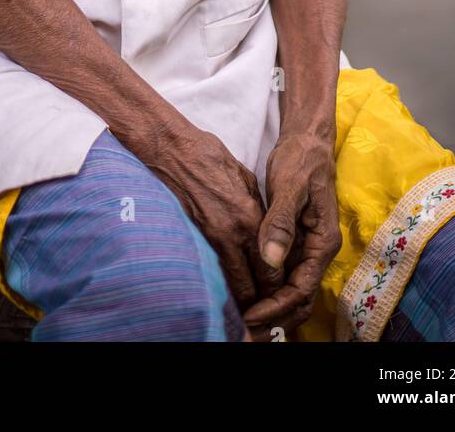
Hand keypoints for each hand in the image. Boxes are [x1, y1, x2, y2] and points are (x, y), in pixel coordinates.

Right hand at [150, 126, 279, 312]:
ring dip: (242, 294)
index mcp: (250, 217)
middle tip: (266, 302)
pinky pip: (214, 269)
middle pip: (253, 284)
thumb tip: (266, 232)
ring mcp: (211, 238)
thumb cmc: (211, 157)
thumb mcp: (246, 179)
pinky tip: (226, 282)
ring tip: (248, 299)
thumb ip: (258, 210)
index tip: (280, 289)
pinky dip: (222, 280)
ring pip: (232, 283)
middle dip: (261, 297)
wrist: (174, 151)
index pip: (271, 267)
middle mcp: (233, 233)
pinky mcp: (194, 237)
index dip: (277, 284)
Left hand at [241, 130, 340, 340]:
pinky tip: (246, 289)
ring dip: (270, 305)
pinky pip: (283, 274)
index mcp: (323, 242)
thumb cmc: (300, 161)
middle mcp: (317, 250)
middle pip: (299, 299)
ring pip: (291, 290)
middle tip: (244, 325)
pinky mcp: (294, 240)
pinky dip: (268, 287)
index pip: (301, 290)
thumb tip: (271, 261)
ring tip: (242, 313)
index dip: (276, 307)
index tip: (250, 315)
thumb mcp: (290, 187)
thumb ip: (281, 223)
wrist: (306, 142)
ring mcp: (306, 247)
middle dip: (275, 316)